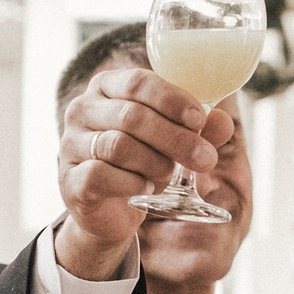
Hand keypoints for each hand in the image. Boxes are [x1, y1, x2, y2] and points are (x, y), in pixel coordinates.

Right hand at [54, 67, 230, 280]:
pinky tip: (145, 189)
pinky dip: (131, 183)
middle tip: (206, 158)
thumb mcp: (174, 143)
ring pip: (118, 146)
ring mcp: (71, 144)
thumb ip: (200, 130)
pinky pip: (101, 175)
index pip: (137, 82)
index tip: (200, 120)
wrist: (110, 211)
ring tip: (169, 173)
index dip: (172, 99)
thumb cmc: (142, 164)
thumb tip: (223, 121)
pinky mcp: (69, 180)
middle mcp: (82, 110)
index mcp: (106, 87)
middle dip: (175, 138)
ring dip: (155, 162)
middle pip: (132, 116)